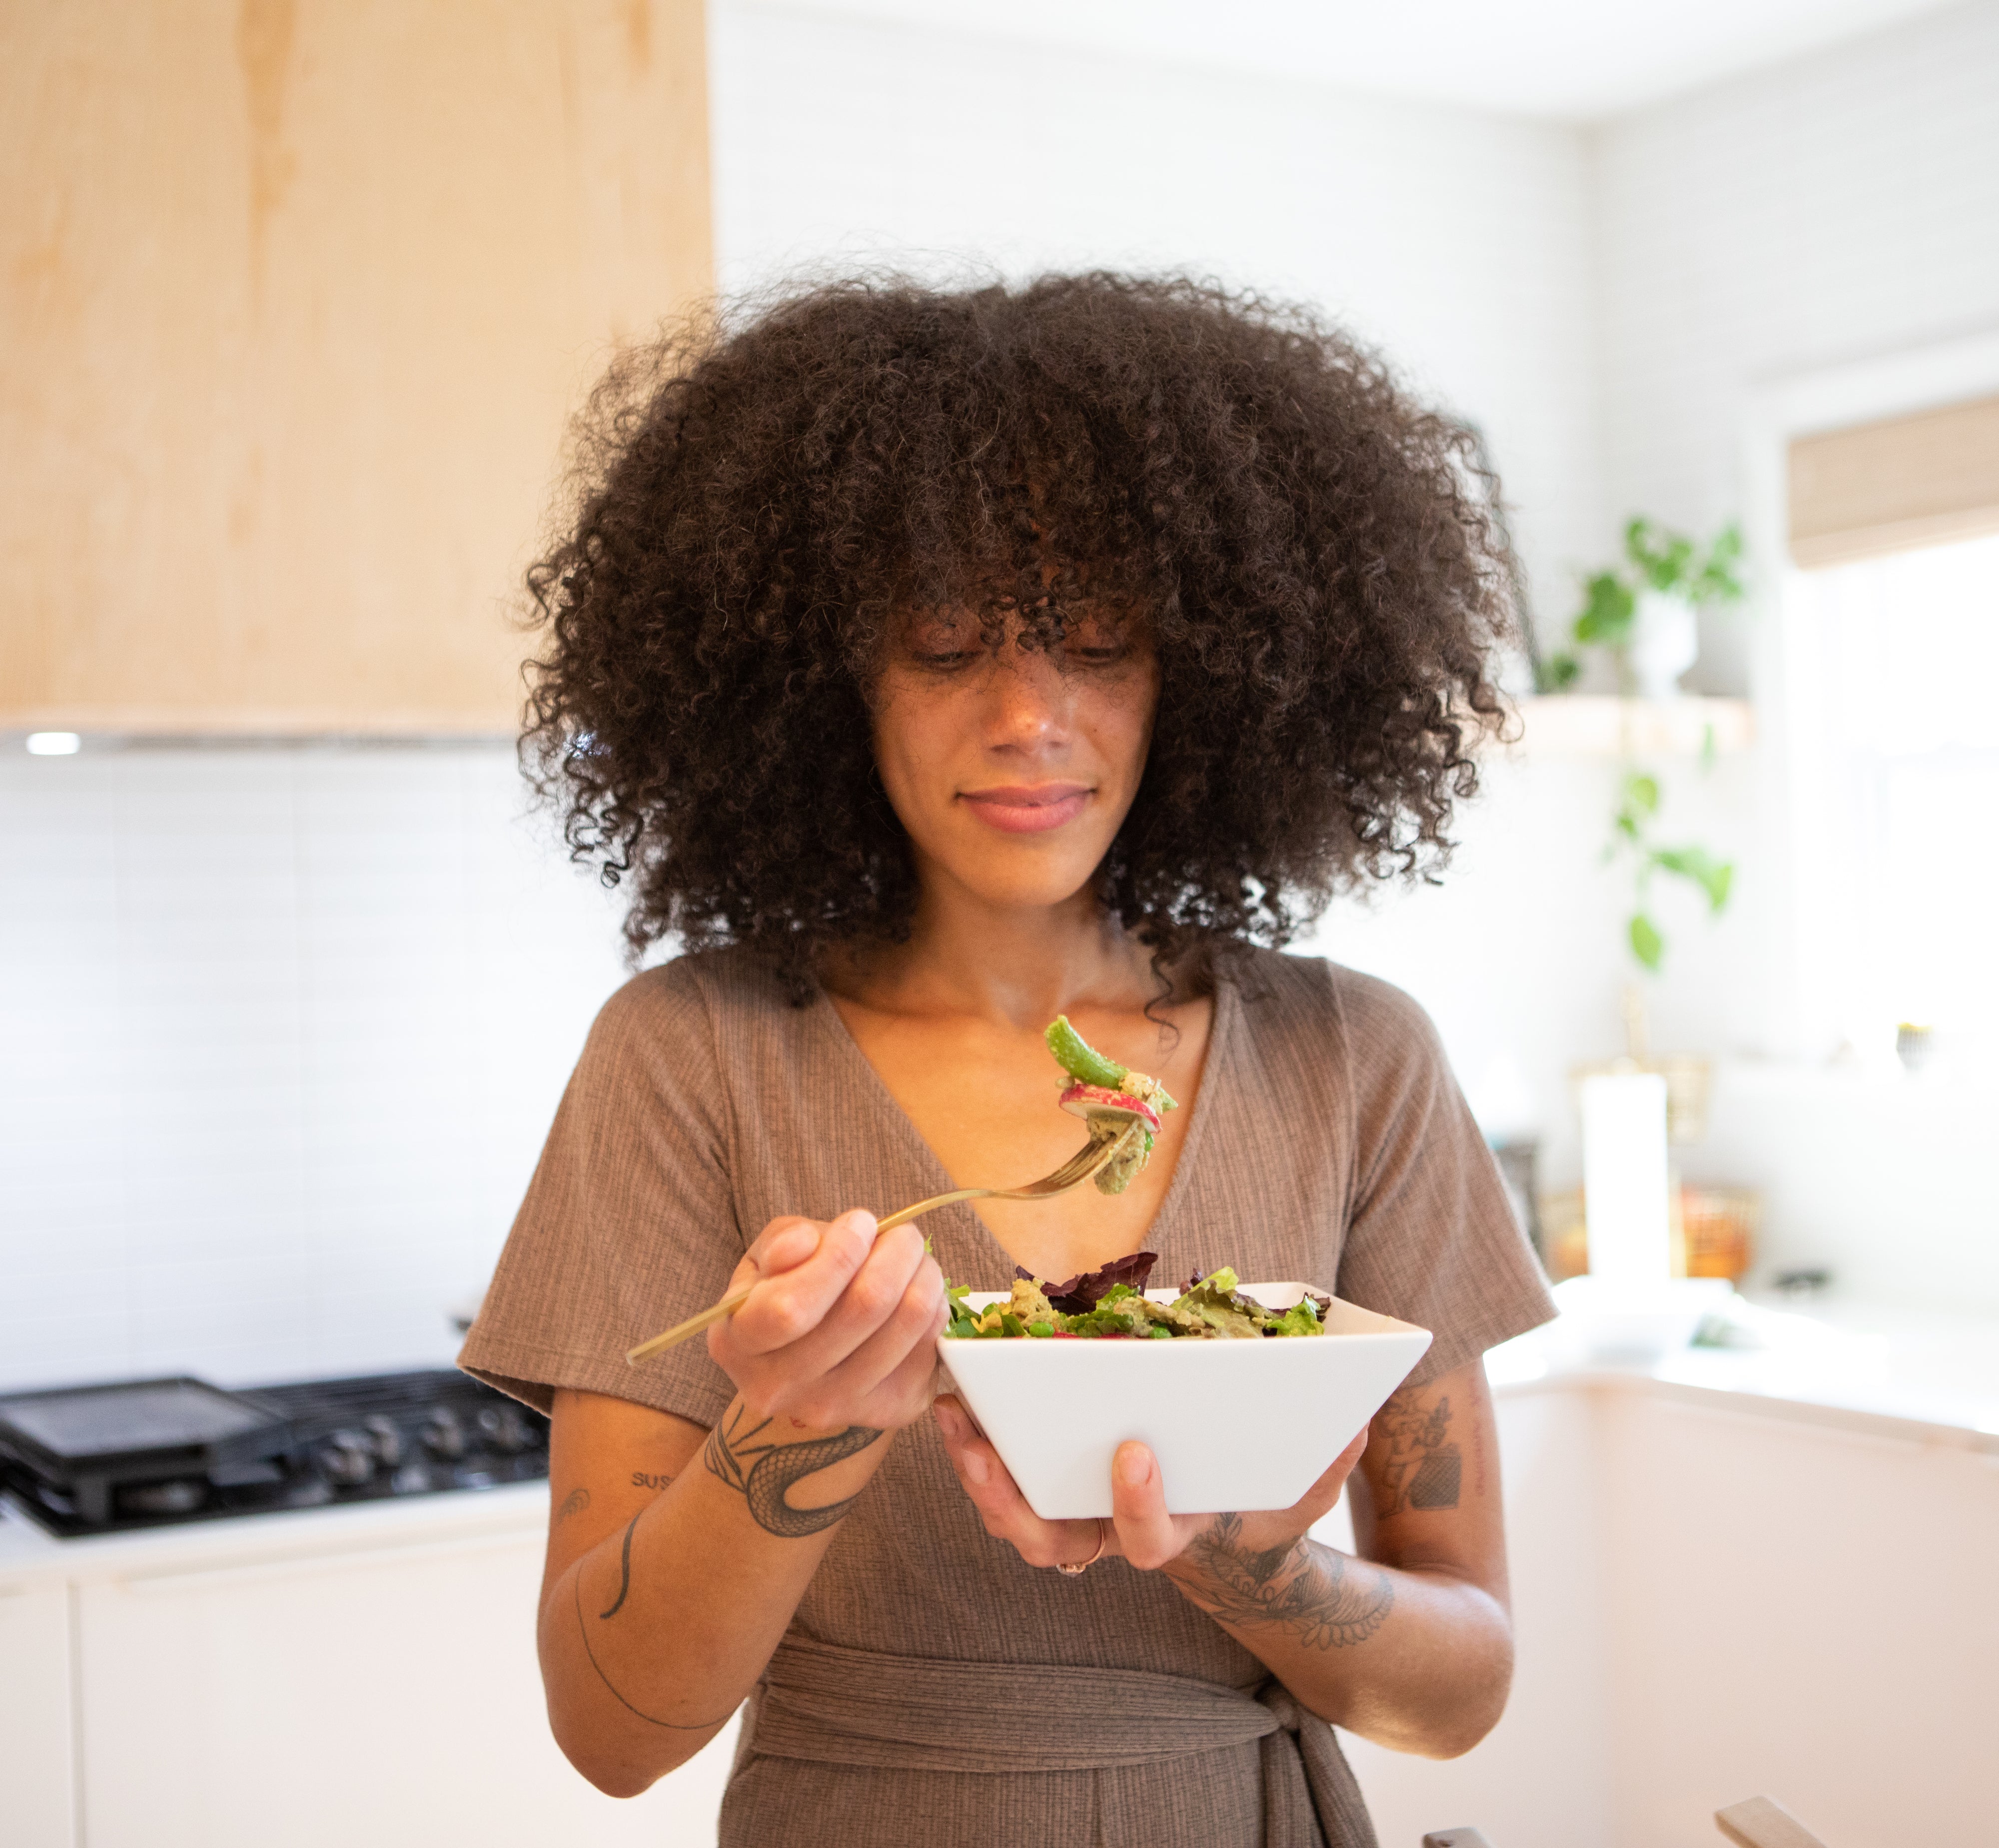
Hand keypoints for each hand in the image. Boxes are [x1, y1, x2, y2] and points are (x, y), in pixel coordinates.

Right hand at [707, 1211, 946, 1433]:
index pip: (791, 1309)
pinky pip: (931, 1345)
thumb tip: (805, 1243)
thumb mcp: (765, 1259)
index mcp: (738, 1345)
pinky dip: (936, 1306)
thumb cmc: (783, 1292)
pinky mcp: (890, 1411)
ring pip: (907, 1324)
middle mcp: (781, 1389)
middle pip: (864, 1309)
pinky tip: (918, 1293)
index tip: (860, 1222)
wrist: (807, 1362)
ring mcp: (837, 1408)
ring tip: (914, 1257)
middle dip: (896, 1252)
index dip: (838, 1256)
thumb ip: (781, 1244)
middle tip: (902, 1233)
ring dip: (924, 1273)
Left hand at [932, 1394, 1368, 1570]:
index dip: (1137, 1507)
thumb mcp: (1300, 1489)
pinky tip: (956, 1396)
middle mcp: (1107, 1534)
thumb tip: (1356, 1427)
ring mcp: (1072, 1515)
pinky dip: (974, 1445)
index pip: (1144, 1540)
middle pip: (1044, 1540)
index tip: (1133, 1453)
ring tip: (951, 1415)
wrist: (1220, 1517)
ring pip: (1009, 1513)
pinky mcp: (1046, 1484)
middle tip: (982, 1448)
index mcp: (1168, 1533)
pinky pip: (1000, 1478)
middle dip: (1006, 1501)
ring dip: (974, 1469)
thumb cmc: (1257, 1500)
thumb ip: (1328, 1465)